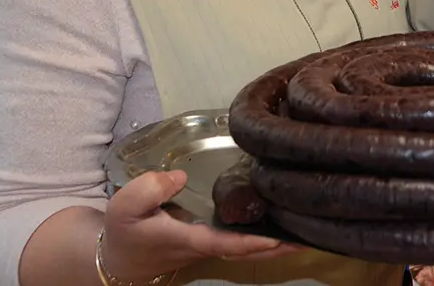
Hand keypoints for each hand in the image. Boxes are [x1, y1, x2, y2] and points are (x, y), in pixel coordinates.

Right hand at [100, 170, 301, 280]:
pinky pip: (245, 238)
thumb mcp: (125, 206)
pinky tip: (285, 217)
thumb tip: (180, 175)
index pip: (227, 242)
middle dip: (282, 245)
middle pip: (251, 250)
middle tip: (314, 233)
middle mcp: (207, 245)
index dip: (253, 241)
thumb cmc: (125, 230)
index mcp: (189, 239)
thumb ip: (150, 189)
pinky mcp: (214, 238)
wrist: (119, 258)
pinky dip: (267, 233)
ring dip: (280, 239)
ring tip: (312, 223)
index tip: (279, 237)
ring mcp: (213, 243)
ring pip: (252, 246)